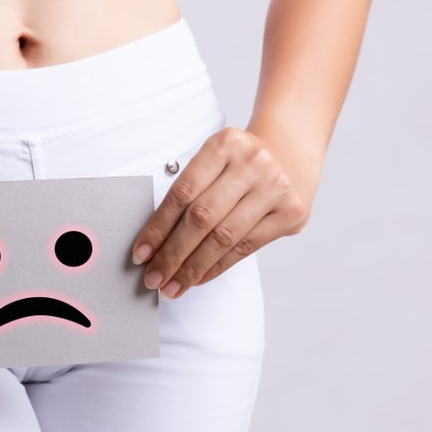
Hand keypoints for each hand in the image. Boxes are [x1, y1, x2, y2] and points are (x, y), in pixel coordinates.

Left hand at [130, 127, 314, 298]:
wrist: (290, 154)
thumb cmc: (241, 162)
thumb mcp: (215, 160)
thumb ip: (191, 191)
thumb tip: (155, 242)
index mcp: (225, 144)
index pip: (182, 193)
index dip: (158, 227)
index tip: (141, 254)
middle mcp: (252, 163)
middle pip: (202, 218)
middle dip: (172, 254)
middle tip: (153, 278)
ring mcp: (275, 188)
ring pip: (223, 238)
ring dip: (193, 268)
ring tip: (172, 286)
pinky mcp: (291, 212)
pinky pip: (246, 248)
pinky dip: (218, 266)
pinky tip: (199, 278)